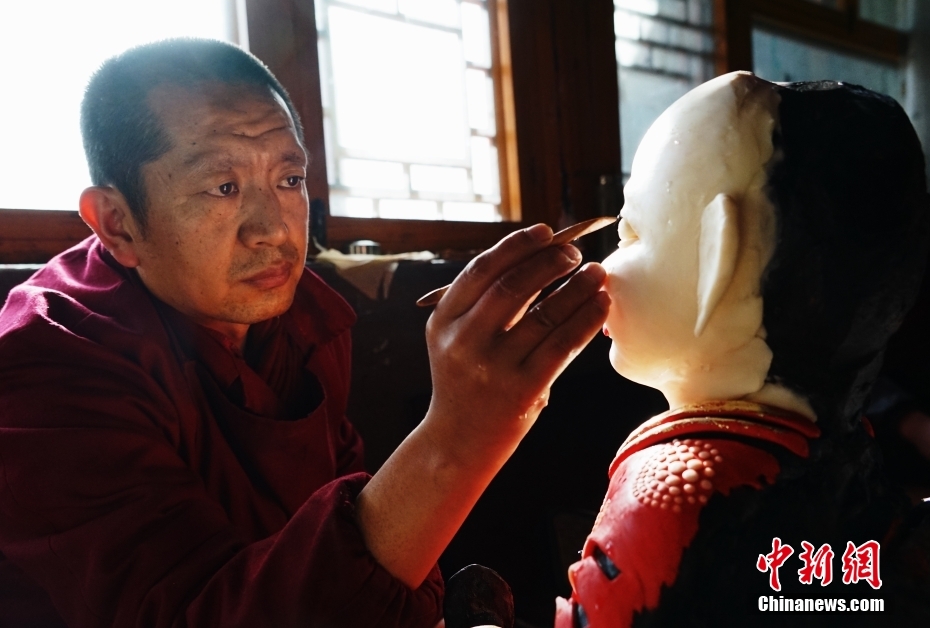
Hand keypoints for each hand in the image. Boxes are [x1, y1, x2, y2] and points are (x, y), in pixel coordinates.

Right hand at [424, 223, 609, 461]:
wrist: (457, 441)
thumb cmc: (466, 379)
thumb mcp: (458, 338)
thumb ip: (486, 302)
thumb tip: (541, 254)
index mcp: (444, 320)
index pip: (481, 270)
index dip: (516, 246)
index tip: (546, 232)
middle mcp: (464, 342)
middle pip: (512, 287)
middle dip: (550, 263)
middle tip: (575, 254)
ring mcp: (492, 368)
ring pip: (544, 315)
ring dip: (576, 288)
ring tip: (597, 273)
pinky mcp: (522, 391)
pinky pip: (562, 346)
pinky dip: (586, 320)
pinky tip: (601, 305)